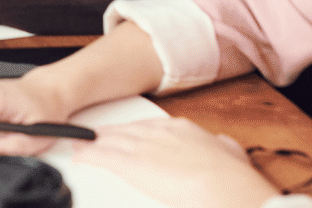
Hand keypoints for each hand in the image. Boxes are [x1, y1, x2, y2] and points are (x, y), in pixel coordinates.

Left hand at [75, 118, 279, 207]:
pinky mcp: (132, 165)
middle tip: (92, 136)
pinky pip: (104, 157)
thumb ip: (223, 148)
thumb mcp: (232, 154)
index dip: (133, 131)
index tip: (123, 134)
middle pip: (126, 131)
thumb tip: (224, 146)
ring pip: (111, 141)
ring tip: (79, 145)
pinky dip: (90, 156)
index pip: (149, 126)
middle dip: (108, 134)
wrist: (223, 185)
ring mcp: (144, 146)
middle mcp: (159, 133)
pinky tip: (80, 157)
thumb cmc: (231, 177)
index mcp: (182, 129)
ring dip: (93, 143)